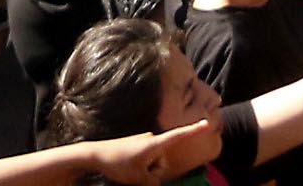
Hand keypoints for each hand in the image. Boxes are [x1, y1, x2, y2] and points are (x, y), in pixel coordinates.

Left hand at [81, 123, 222, 184]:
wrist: (95, 154)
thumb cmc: (118, 164)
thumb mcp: (139, 179)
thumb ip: (155, 182)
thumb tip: (158, 181)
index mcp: (154, 144)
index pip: (178, 136)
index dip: (194, 131)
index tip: (207, 123)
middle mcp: (151, 139)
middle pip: (162, 161)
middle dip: (154, 170)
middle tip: (135, 172)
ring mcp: (143, 142)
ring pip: (154, 162)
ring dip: (146, 169)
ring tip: (128, 168)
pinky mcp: (137, 145)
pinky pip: (146, 159)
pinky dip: (140, 166)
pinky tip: (127, 167)